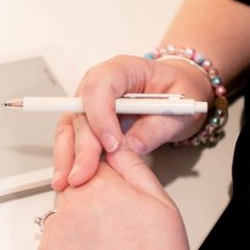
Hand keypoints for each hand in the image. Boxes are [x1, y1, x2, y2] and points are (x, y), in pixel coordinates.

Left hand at [37, 147, 195, 249]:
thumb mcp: (159, 201)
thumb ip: (131, 165)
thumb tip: (113, 145)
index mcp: (97, 185)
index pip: (88, 166)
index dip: (104, 183)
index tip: (113, 200)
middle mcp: (69, 206)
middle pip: (72, 192)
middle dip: (89, 206)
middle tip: (114, 232)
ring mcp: (53, 236)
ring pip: (60, 222)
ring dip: (75, 231)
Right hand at [53, 55, 211, 189]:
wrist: (179, 93)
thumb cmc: (180, 92)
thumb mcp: (181, 109)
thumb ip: (157, 127)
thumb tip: (132, 146)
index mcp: (124, 69)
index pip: (101, 87)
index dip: (101, 116)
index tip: (111, 145)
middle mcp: (100, 83)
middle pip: (81, 111)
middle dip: (82, 145)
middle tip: (86, 173)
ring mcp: (91, 102)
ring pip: (70, 125)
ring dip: (68, 154)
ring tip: (69, 180)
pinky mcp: (88, 120)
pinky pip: (72, 137)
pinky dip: (69, 157)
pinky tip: (68, 175)